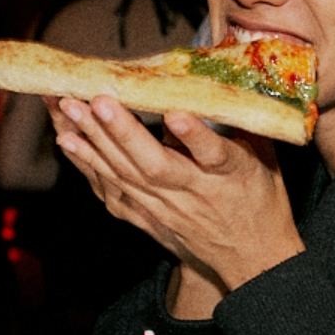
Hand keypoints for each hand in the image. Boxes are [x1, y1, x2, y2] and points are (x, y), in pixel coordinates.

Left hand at [48, 95, 304, 289]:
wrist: (252, 259)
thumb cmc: (261, 199)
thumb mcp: (266, 157)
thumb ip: (244, 120)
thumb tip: (229, 76)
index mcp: (232, 174)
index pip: (214, 154)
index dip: (194, 135)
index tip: (175, 114)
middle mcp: (195, 192)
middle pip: (155, 165)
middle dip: (123, 132)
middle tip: (97, 100)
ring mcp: (167, 208)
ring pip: (126, 175)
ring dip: (95, 142)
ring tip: (69, 109)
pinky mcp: (148, 216)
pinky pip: (114, 189)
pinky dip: (89, 164)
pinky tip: (69, 141)